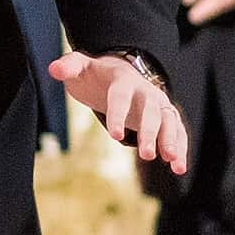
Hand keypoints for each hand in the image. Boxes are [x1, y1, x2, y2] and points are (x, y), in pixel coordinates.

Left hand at [49, 50, 190, 172]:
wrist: (117, 73)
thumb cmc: (95, 74)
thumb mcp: (80, 67)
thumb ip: (69, 66)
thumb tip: (54, 68)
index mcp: (123, 79)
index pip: (121, 96)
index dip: (118, 114)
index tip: (115, 136)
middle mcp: (145, 91)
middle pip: (151, 111)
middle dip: (150, 133)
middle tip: (146, 156)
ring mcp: (158, 103)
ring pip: (170, 121)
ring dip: (172, 142)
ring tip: (173, 164)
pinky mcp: (165, 116)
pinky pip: (177, 131)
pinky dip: (180, 147)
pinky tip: (179, 167)